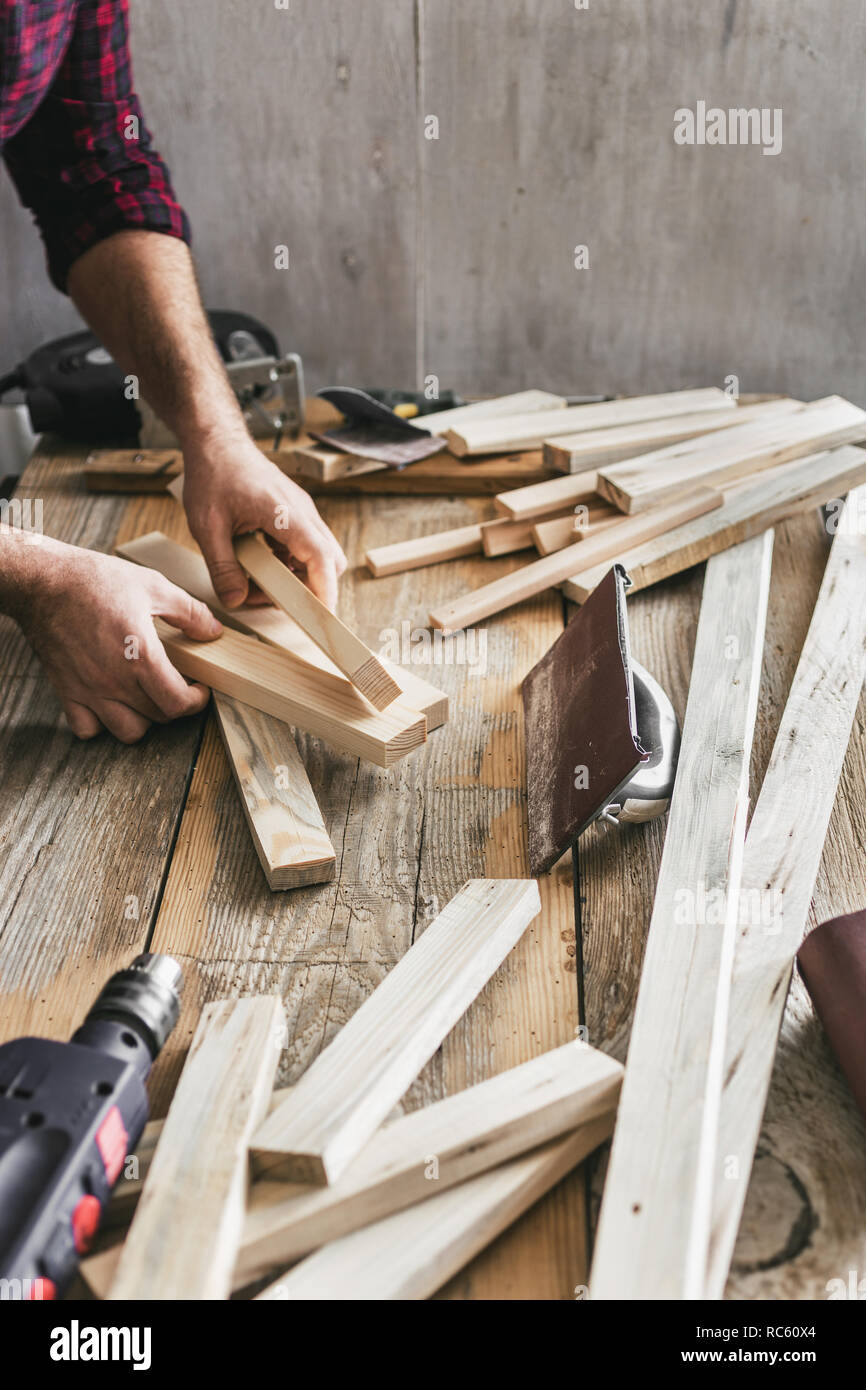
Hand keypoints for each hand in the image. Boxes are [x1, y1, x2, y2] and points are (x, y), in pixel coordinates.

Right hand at [16, 539, 221, 742]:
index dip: (197, 701)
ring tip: (146, 697)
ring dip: (144, 719)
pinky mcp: (67, 691)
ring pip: (127, 732)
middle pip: (158, 717)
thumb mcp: (153, 585)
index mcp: (140, 656)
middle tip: (177, 685)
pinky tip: (110, 703)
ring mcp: (89, 690)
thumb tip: (213, 631)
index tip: (199, 688)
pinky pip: (88, 729)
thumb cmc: (96, 581)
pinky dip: (102, 725)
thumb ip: (189, 612)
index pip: (178, 703)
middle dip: (175, 705)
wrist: (45, 581)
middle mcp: (115, 681)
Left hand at [181, 434, 347, 610]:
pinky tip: (260, 562)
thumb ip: (222, 567)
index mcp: (286, 513)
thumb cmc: (214, 474)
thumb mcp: (207, 526)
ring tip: (258, 580)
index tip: (321, 618)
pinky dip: (290, 562)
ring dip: (297, 575)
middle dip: (311, 587)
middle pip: (330, 561)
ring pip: (319, 555)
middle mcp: (303, 512)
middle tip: (276, 600)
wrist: (217, 442)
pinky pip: (305, 546)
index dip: (324, 591)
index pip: (321, 558)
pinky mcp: (295, 514)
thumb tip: (235, 600)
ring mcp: (302, 512)